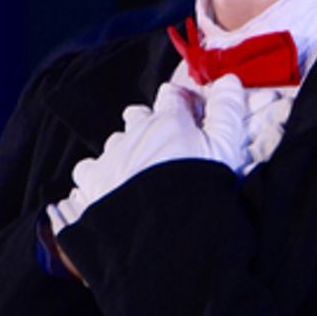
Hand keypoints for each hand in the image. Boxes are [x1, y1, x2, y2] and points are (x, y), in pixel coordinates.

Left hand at [47, 76, 249, 233]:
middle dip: (147, 127)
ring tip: (138, 180)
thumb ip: (227, 112)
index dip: (180, 104)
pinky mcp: (92, 184)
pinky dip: (96, 179)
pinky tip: (108, 193)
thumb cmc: (202, 190)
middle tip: (164, 154)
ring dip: (124, 154)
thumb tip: (229, 79)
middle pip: (137, 117)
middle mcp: (134, 133)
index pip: (170, 96)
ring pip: (114, 145)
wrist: (166, 236)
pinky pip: (87, 172)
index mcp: (168, 122)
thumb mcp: (225, 149)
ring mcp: (110, 158)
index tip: (190, 118)